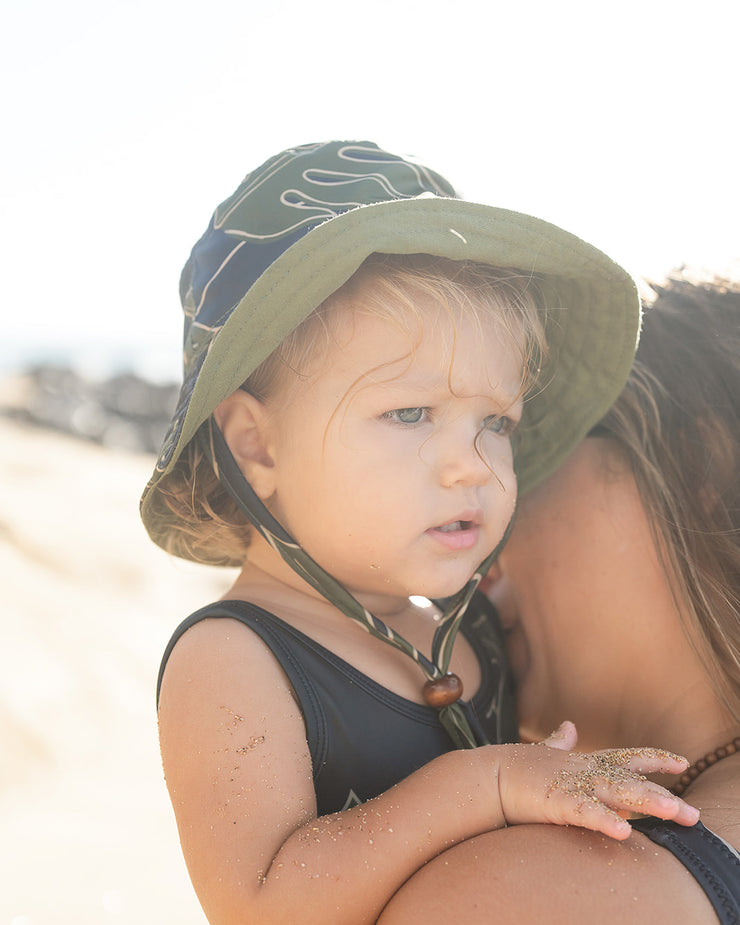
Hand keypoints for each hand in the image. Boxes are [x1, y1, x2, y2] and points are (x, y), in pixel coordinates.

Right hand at [493, 723, 699, 839]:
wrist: (488, 776)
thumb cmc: (516, 767)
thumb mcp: (545, 753)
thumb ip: (561, 742)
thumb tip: (569, 727)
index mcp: (584, 761)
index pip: (626, 757)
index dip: (655, 760)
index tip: (681, 763)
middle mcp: (584, 770)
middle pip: (632, 781)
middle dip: (664, 796)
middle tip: (693, 814)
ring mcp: (572, 784)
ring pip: (618, 793)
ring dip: (648, 803)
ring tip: (675, 812)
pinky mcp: (557, 801)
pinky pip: (586, 812)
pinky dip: (605, 820)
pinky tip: (625, 831)